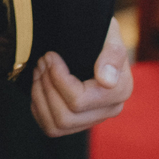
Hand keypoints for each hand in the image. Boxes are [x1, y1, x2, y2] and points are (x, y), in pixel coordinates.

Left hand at [31, 15, 132, 137]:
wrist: (94, 36)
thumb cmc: (99, 31)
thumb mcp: (109, 33)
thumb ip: (112, 53)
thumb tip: (106, 81)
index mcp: (120, 90)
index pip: (78, 101)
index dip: (57, 79)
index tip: (50, 56)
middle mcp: (110, 109)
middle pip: (65, 117)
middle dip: (46, 87)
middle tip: (41, 62)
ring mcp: (94, 118)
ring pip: (56, 126)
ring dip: (40, 97)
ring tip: (38, 71)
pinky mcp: (78, 122)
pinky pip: (51, 128)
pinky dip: (39, 108)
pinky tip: (38, 86)